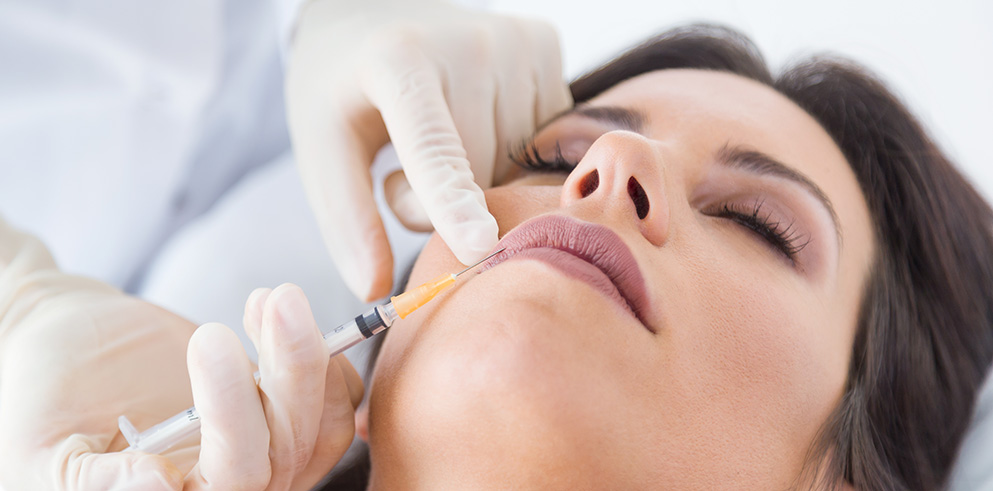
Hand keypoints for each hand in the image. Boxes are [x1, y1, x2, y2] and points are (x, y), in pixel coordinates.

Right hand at [0, 221, 360, 488]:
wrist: (59, 339)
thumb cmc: (41, 398)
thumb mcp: (44, 453)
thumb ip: (94, 483)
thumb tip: (159, 486)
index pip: (234, 480)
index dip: (233, 416)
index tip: (208, 338)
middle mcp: (229, 485)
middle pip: (289, 450)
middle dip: (289, 372)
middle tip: (273, 297)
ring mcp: (262, 445)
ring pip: (320, 424)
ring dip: (309, 355)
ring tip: (278, 296)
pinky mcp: (278, 405)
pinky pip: (335, 399)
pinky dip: (323, 355)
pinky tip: (270, 308)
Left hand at [286, 0, 571, 300]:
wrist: (371, 12)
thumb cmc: (341, 89)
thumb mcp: (322, 147)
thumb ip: (347, 218)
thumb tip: (376, 289)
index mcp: (397, 60)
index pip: (432, 145)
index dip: (453, 201)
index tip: (479, 246)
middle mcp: (469, 41)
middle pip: (479, 173)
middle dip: (445, 201)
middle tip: (402, 172)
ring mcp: (515, 40)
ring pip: (517, 164)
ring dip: (481, 177)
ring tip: (441, 138)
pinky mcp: (545, 43)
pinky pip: (543, 137)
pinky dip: (511, 148)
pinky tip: (478, 120)